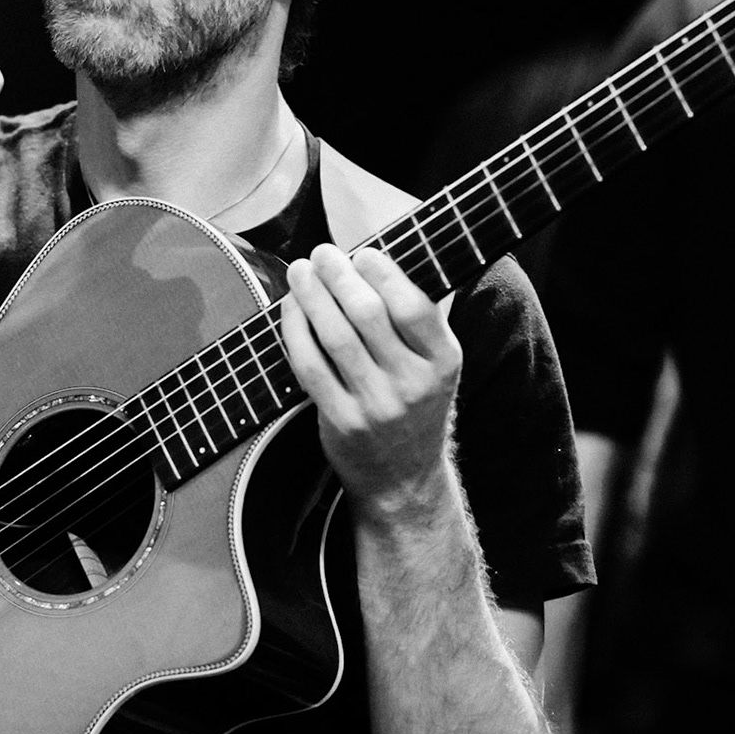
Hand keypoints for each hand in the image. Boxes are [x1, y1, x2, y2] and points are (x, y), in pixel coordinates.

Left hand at [279, 244, 462, 510]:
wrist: (404, 480)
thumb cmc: (416, 405)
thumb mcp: (436, 365)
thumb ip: (419, 318)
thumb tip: (382, 256)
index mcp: (444, 361)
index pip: (413, 307)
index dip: (384, 274)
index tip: (362, 253)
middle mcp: (413, 384)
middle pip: (368, 316)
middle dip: (339, 276)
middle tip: (322, 254)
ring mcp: (376, 406)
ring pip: (335, 337)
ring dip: (312, 296)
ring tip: (300, 271)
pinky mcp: (341, 422)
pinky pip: (310, 367)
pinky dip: (296, 332)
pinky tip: (290, 310)